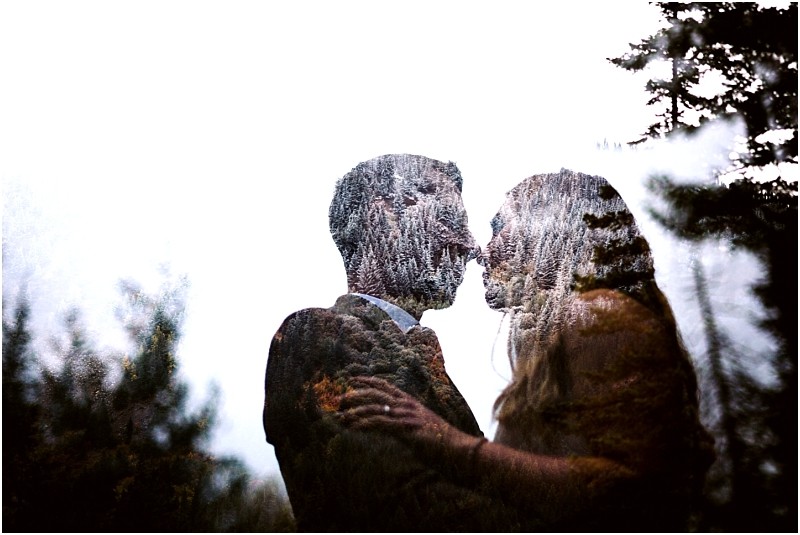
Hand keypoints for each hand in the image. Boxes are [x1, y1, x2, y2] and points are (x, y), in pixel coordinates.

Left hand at [337, 376, 456, 450]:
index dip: (368, 380)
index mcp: (411, 402)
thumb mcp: (423, 428)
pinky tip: (353, 427)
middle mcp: (407, 405)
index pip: (386, 386)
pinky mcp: (406, 429)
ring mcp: (407, 416)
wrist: (459, 450)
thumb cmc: (443, 443)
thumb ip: (408, 424)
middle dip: (355, 394)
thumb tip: (396, 427)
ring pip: (374, 408)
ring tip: (341, 416)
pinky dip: (364, 424)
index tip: (352, 378)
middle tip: (339, 399)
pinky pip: (380, 423)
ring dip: (355, 411)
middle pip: (376, 393)